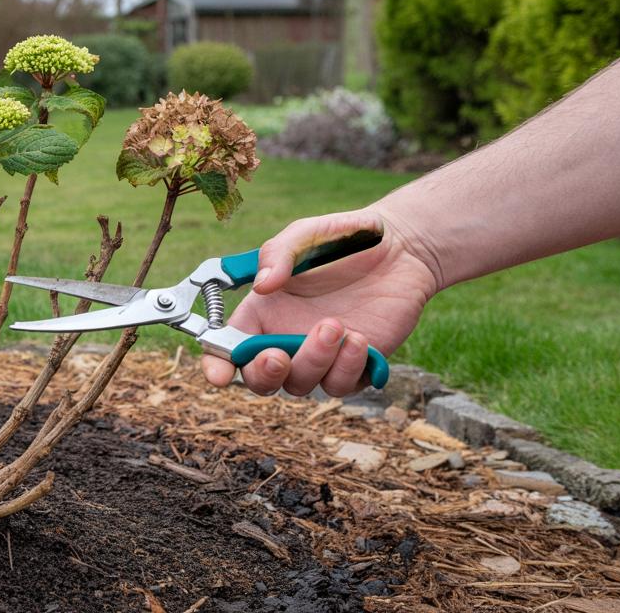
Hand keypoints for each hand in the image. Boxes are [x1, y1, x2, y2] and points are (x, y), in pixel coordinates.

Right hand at [200, 208, 440, 395]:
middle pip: (261, 379)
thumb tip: (262, 285)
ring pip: (302, 384)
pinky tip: (359, 338)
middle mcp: (286, 339)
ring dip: (314, 361)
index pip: (229, 347)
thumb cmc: (343, 239)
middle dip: (264, 375)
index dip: (217, 365)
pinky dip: (348, 367)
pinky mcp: (355, 366)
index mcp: (263, 313)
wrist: (401, 249)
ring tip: (336, 325)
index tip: (217, 374)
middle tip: (279, 355)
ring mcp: (321, 356)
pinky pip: (342, 384)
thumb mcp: (304, 234)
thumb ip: (277, 254)